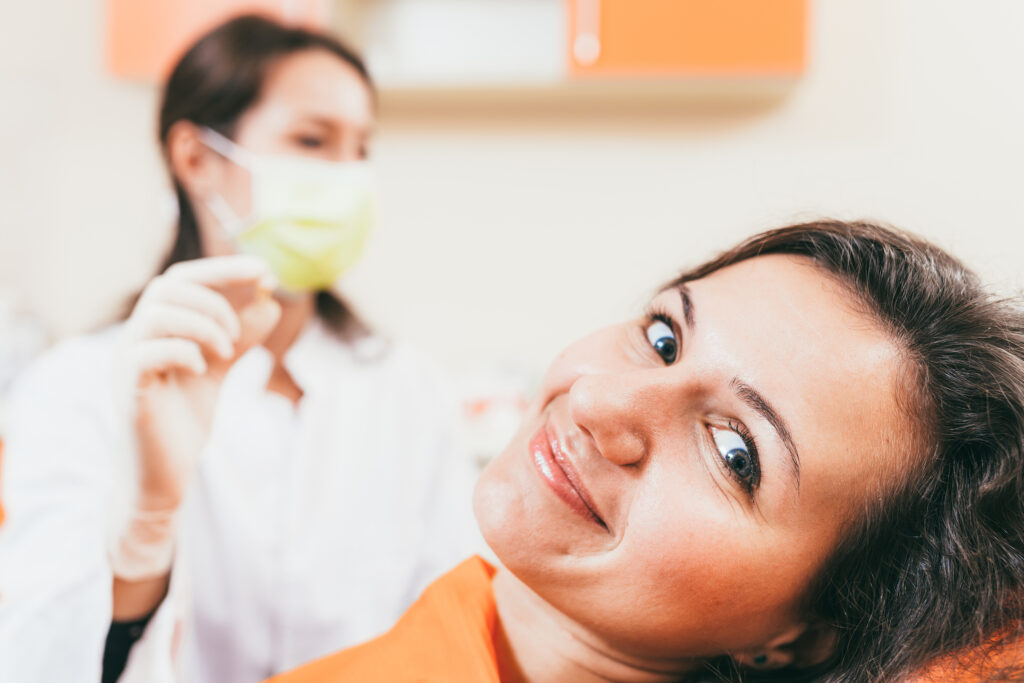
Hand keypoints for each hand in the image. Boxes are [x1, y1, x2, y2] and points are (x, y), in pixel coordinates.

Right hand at [118, 255, 279, 511]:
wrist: (164, 475)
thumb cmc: (184, 418)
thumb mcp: (220, 368)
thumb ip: (240, 336)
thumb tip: (269, 301)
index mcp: (158, 327)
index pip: (184, 279)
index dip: (223, 269)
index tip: (264, 270)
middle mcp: (136, 337)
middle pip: (167, 286)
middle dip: (214, 299)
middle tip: (238, 333)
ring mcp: (127, 362)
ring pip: (156, 314)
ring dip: (202, 325)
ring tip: (226, 353)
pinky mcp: (128, 391)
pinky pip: (145, 354)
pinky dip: (182, 352)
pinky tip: (203, 370)